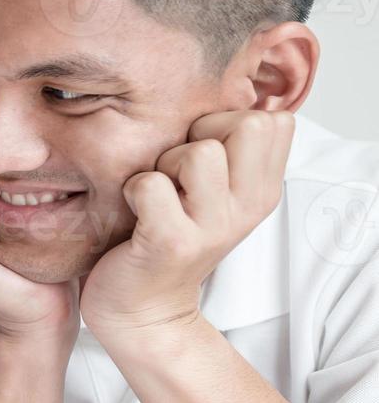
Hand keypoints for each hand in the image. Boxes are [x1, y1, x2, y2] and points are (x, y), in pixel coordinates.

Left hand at [82, 110, 294, 336]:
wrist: (143, 309)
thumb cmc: (166, 236)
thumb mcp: (211, 194)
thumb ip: (227, 151)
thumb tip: (223, 93)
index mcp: (260, 189)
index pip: (270, 120)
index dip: (226, 123)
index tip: (201, 153)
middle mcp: (247, 206)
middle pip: (247, 124)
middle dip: (200, 135)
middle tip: (175, 172)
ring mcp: (213, 225)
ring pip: (200, 152)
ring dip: (165, 164)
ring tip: (156, 193)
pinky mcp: (172, 241)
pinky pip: (151, 184)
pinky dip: (132, 189)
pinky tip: (133, 212)